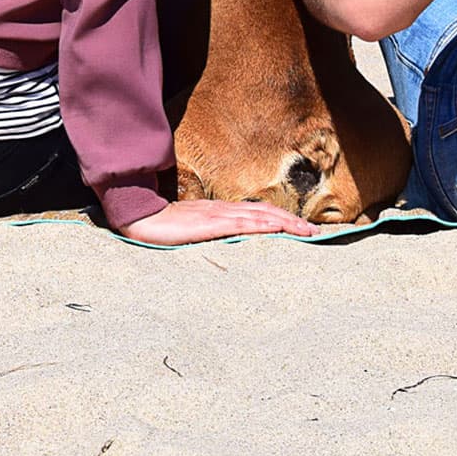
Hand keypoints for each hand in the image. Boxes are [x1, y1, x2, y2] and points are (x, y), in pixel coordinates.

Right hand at [115, 198, 318, 244]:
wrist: (139, 216)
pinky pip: (242, 224)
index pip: (259, 213)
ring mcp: (218, 215)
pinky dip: (263, 225)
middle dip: (293, 222)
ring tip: (307, 233)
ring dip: (286, 224)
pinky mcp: (210, 224)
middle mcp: (224, 210)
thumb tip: (228, 245)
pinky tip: (278, 229)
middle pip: (266, 213)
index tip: (302, 229)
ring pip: (260, 217)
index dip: (282, 219)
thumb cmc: (161, 227)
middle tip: (316, 233)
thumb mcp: (191, 231)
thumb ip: (209, 234)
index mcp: (220, 212)